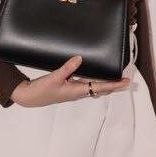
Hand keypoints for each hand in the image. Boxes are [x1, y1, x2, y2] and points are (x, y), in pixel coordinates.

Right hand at [10, 55, 130, 106]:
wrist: (29, 98)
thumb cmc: (41, 91)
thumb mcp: (54, 78)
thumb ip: (67, 68)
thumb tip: (80, 58)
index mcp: (77, 91)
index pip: (100, 87)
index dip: (114, 84)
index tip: (125, 82)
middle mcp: (78, 92)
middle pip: (101, 89)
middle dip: (113, 85)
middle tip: (124, 79)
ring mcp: (74, 91)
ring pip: (94, 87)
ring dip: (105, 83)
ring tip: (114, 77)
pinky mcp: (69, 88)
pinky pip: (86, 84)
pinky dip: (94, 80)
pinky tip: (94, 74)